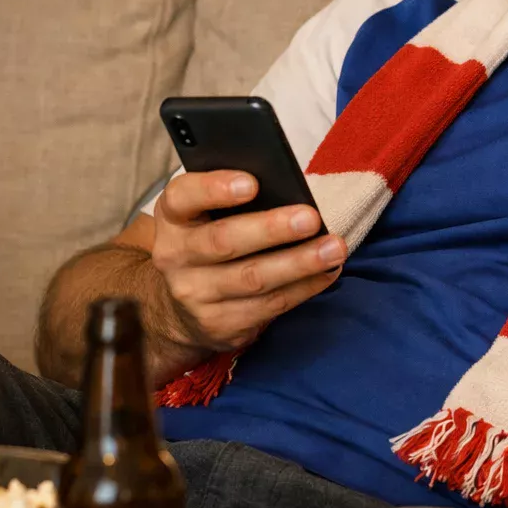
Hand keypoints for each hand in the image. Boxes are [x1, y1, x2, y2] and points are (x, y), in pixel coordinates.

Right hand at [149, 169, 343, 354]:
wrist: (180, 308)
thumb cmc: (209, 241)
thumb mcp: (206, 214)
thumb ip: (233, 198)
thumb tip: (287, 187)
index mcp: (173, 216)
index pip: (183, 196)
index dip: (215, 188)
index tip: (252, 183)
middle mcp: (175, 256)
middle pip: (224, 241)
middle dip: (271, 229)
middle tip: (311, 218)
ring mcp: (194, 295)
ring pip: (252, 278)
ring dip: (299, 263)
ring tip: (334, 248)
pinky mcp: (219, 325)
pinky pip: (268, 305)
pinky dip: (303, 288)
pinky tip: (327, 273)